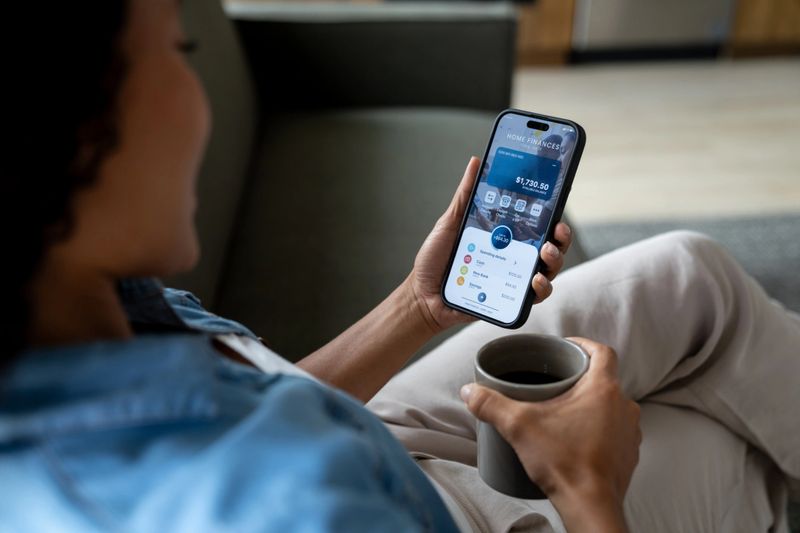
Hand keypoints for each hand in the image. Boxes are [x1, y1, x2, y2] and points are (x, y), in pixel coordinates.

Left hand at [407, 156, 573, 333]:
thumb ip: (466, 195)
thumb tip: (476, 162)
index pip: (537, 225)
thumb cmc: (435, 259)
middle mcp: (514, 257)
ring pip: (548, 271)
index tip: (556, 208)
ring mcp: (513, 280)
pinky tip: (534, 281)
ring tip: (545, 253)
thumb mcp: (450, 222)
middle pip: (551, 247)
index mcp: (504, 237)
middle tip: (556, 232)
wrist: (422, 293)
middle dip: (561, 239)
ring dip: (554, 261)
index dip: (552, 217)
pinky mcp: (509, 301)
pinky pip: (534, 297)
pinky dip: (541, 289)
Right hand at [460, 338, 640, 532]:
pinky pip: (616, 431)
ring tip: (564, 412)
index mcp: (603, 389)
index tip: (567, 347)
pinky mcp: (629, 454)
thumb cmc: (564, 463)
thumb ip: (491, 404)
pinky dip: (599, 430)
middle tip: (556, 383)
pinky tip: (577, 439)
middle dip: (580, 379)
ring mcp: (630, 432)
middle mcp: (623, 407)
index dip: (584, 344)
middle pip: (605, 379)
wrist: (590, 505)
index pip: (602, 351)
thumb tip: (470, 391)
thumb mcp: (519, 426)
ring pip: (612, 406)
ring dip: (592, 405)